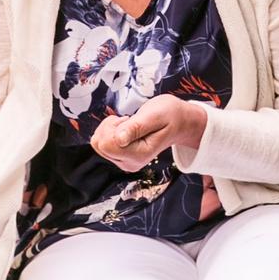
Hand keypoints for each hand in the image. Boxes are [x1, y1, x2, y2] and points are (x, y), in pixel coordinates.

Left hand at [90, 94, 207, 173]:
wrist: (179, 122)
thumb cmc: (169, 115)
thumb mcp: (155, 115)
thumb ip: (136, 128)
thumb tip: (118, 139)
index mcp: (139, 155)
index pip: (106, 144)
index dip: (113, 126)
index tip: (128, 120)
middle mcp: (131, 163)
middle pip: (100, 144)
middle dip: (110, 127)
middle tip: (129, 121)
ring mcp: (125, 162)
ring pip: (99, 144)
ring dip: (110, 128)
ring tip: (129, 124)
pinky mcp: (121, 158)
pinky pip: (102, 144)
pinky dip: (110, 131)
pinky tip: (126, 128)